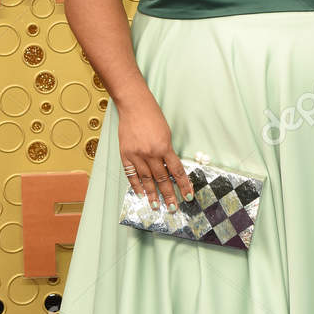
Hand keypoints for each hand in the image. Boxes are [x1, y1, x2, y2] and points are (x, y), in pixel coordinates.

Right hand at [117, 94, 194, 210]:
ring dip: (152, 194)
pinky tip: (140, 194)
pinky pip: (131, 174)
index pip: (177, 171)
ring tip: (155, 206)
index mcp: (164, 147)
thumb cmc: (153, 116)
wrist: (134, 105)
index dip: (183, 185)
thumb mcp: (166, 133)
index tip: (188, 196)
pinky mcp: (125, 154)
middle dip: (168, 195)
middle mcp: (151, 153)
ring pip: (146, 180)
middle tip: (173, 208)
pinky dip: (136, 185)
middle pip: (162, 179)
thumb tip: (169, 169)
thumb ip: (167, 152)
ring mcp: (137, 155)